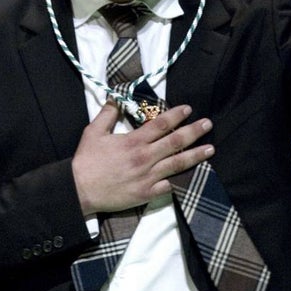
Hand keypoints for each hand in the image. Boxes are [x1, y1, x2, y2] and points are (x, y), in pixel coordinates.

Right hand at [71, 103, 213, 214]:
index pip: (161, 124)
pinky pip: (169, 186)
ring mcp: (148, 177)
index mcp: (133, 141)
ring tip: (210, 149)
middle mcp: (144, 158)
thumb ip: (107, 114)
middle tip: (208, 124)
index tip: (188, 109)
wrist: (80, 190)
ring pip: (178, 164)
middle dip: (194, 131)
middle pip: (175, 142)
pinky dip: (181, 180)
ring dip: (196, 155)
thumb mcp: (93, 132)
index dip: (176, 115)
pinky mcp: (147, 193)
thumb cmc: (86, 161)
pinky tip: (193, 175)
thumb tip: (116, 97)